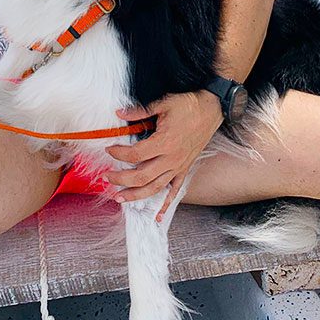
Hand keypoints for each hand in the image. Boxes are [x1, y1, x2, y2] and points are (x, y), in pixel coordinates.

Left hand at [106, 90, 222, 220]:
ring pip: (154, 188)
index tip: (109, 150)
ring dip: (136, 195)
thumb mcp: (163, 104)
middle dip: (121, 179)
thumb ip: (139, 112)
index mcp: (164, 142)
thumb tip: (119, 114)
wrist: (212, 109)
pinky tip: (157, 216)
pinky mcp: (185, 169)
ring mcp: (178, 166)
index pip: (135, 154)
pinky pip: (174, 191)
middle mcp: (171, 159)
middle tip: (108, 177)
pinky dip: (165, 204)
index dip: (119, 153)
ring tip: (120, 198)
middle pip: (141, 176)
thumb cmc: (188, 105)